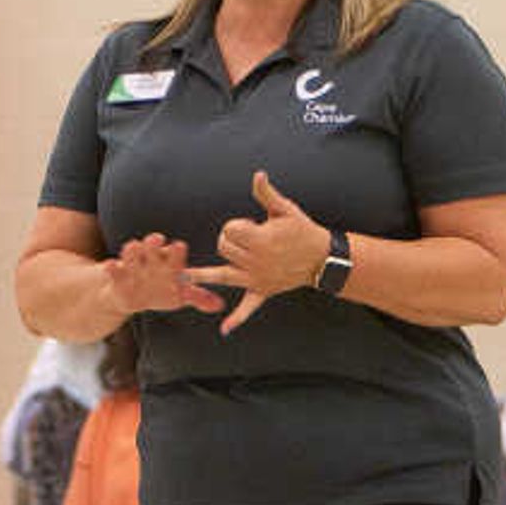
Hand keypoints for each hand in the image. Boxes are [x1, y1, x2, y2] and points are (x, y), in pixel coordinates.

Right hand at [103, 232, 221, 319]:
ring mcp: (133, 265)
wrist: (132, 296)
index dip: (176, 252)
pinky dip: (112, 267)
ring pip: (132, 253)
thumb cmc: (161, 291)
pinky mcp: (117, 275)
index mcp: (168, 262)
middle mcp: (151, 259)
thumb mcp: (179, 295)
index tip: (179, 247)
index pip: (174, 253)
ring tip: (133, 246)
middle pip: (152, 247)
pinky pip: (113, 269)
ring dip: (133, 250)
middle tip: (156, 239)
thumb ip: (197, 298)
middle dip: (153, 243)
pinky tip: (112, 265)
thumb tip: (219, 305)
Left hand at [192, 171, 331, 333]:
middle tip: (244, 239)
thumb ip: (266, 194)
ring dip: (205, 275)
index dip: (235, 224)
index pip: (230, 229)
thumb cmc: (302, 230)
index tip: (248, 224)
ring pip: (223, 274)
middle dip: (228, 240)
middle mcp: (256, 261)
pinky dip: (237, 319)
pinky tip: (224, 329)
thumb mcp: (285, 210)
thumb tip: (257, 174)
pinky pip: (248, 307)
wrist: (322, 257)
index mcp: (261, 239)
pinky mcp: (262, 291)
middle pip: (223, 248)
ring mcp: (257, 278)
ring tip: (182, 276)